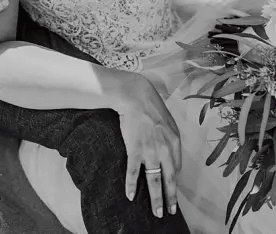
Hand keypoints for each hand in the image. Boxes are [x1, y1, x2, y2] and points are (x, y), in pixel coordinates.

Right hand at [115, 75, 181, 218]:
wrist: (135, 96)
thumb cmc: (150, 106)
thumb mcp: (167, 122)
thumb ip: (170, 139)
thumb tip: (169, 152)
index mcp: (175, 143)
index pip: (177, 169)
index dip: (174, 182)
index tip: (172, 191)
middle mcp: (165, 150)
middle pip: (170, 180)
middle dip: (170, 198)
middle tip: (169, 212)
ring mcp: (150, 151)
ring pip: (155, 180)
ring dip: (156, 198)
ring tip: (157, 211)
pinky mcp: (134, 149)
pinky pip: (133, 172)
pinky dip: (132, 185)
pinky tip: (131, 195)